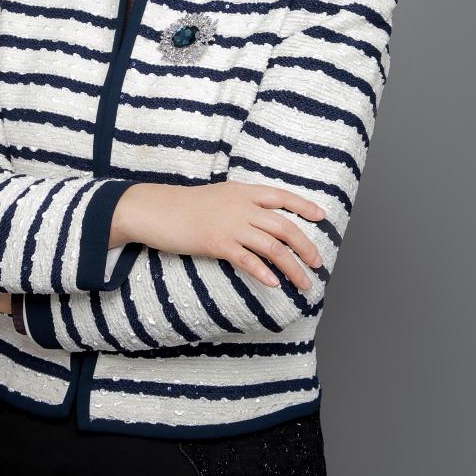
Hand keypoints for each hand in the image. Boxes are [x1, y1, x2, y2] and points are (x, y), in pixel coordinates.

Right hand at [114, 180, 325, 291]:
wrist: (154, 209)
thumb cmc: (183, 206)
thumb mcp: (217, 197)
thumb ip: (239, 204)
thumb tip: (257, 220)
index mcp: (242, 192)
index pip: (282, 196)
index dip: (304, 206)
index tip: (321, 218)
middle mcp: (241, 206)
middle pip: (285, 226)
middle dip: (305, 246)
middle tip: (317, 263)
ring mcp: (230, 225)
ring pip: (272, 247)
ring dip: (292, 267)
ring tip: (304, 282)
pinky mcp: (216, 243)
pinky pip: (247, 260)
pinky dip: (264, 272)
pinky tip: (274, 284)